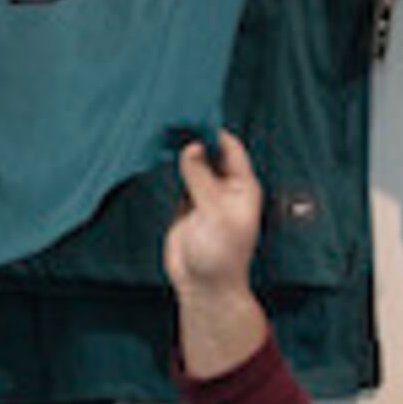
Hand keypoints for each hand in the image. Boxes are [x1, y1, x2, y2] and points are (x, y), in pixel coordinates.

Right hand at [164, 131, 263, 300]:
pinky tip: (160, 153)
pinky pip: (182, 178)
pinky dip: (173, 167)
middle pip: (211, 152)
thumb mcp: (213, 211)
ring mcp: (206, 195)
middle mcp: (226, 187)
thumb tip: (191, 147)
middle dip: (194, 137)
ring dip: (182, 151)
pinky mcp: (188, 205)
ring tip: (163, 132)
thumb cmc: (220, 253)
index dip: (212, 132)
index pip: (230, 147)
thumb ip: (201, 177)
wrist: (204, 286)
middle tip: (172, 121)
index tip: (191, 117)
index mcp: (242, 186)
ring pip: (195, 164)